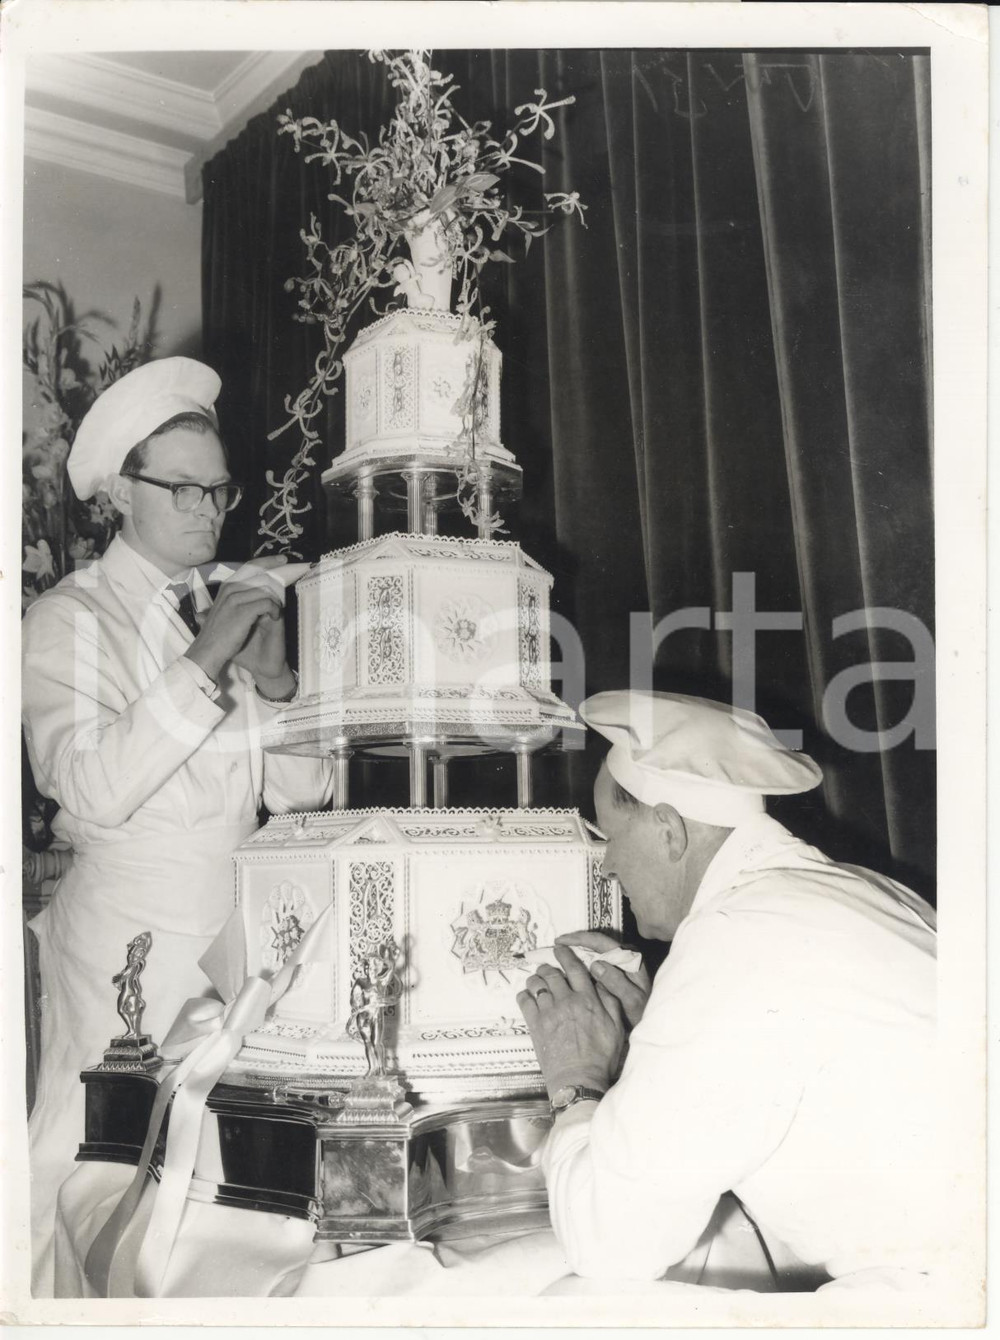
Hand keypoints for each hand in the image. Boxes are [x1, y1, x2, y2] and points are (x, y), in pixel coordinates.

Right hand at [184, 557, 290, 685]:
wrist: (208, 650)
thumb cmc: (218, 634)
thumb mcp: (224, 610)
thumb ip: (236, 598)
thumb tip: (256, 590)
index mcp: (227, 586)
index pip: (250, 566)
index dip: (268, 561)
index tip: (282, 559)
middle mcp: (230, 588)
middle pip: (261, 573)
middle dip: (277, 576)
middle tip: (289, 580)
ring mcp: (235, 598)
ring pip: (266, 589)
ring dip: (276, 599)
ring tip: (277, 610)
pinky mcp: (243, 610)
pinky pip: (267, 603)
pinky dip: (275, 609)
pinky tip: (275, 617)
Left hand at [516, 945, 625, 1098]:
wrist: (578, 1079)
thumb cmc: (600, 1057)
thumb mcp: (616, 1028)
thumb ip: (610, 1002)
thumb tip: (601, 983)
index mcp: (587, 1000)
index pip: (574, 968)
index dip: (566, 955)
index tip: (560, 948)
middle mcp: (566, 1001)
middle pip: (552, 973)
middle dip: (549, 967)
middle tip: (548, 969)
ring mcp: (548, 1012)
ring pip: (536, 983)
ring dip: (536, 979)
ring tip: (538, 982)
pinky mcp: (535, 1024)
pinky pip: (524, 1000)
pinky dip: (525, 995)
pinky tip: (529, 998)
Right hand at [556, 930, 651, 1029]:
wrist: (648, 1026)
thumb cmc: (641, 1014)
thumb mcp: (632, 1001)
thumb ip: (616, 982)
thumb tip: (596, 964)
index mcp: (629, 958)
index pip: (601, 941)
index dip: (579, 939)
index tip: (561, 942)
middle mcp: (624, 957)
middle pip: (595, 942)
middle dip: (574, 942)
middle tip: (555, 946)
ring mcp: (618, 964)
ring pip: (594, 951)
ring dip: (577, 951)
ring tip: (558, 954)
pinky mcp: (612, 973)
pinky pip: (594, 961)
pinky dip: (581, 961)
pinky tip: (568, 967)